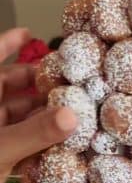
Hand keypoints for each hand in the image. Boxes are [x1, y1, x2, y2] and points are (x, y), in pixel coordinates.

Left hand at [0, 27, 76, 182]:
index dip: (6, 45)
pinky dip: (34, 146)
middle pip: (6, 90)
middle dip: (37, 86)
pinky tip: (58, 147)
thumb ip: (34, 134)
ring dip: (41, 120)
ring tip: (72, 116)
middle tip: (68, 83)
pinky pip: (16, 147)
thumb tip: (73, 116)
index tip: (29, 34)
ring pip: (15, 120)